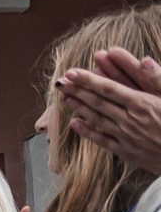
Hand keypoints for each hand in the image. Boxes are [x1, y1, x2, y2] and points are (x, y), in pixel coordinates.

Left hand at [56, 49, 160, 174]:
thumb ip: (158, 79)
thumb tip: (144, 60)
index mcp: (142, 104)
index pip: (108, 89)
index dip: (88, 80)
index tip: (72, 72)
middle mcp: (130, 120)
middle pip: (98, 103)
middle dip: (77, 91)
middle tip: (60, 82)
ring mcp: (126, 137)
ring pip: (97, 119)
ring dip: (78, 107)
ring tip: (63, 97)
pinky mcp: (127, 151)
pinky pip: (102, 140)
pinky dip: (87, 131)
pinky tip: (75, 124)